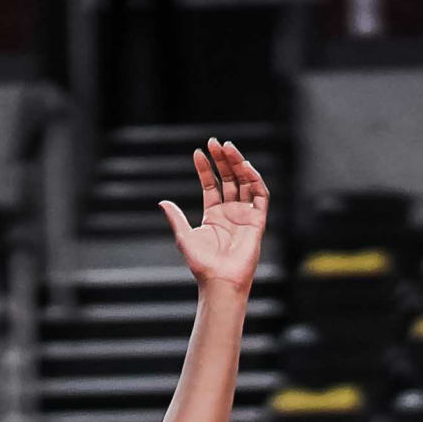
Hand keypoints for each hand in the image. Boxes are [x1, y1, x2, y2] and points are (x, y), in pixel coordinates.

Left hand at [161, 139, 268, 293]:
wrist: (219, 279)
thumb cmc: (201, 263)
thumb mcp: (184, 236)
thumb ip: (176, 217)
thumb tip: (162, 201)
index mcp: (213, 215)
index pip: (211, 185)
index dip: (205, 168)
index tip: (197, 152)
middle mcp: (230, 212)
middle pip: (229, 179)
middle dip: (223, 160)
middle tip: (215, 142)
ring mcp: (244, 215)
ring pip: (245, 182)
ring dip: (238, 164)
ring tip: (228, 148)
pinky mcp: (258, 220)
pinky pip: (260, 195)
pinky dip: (255, 179)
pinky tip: (245, 166)